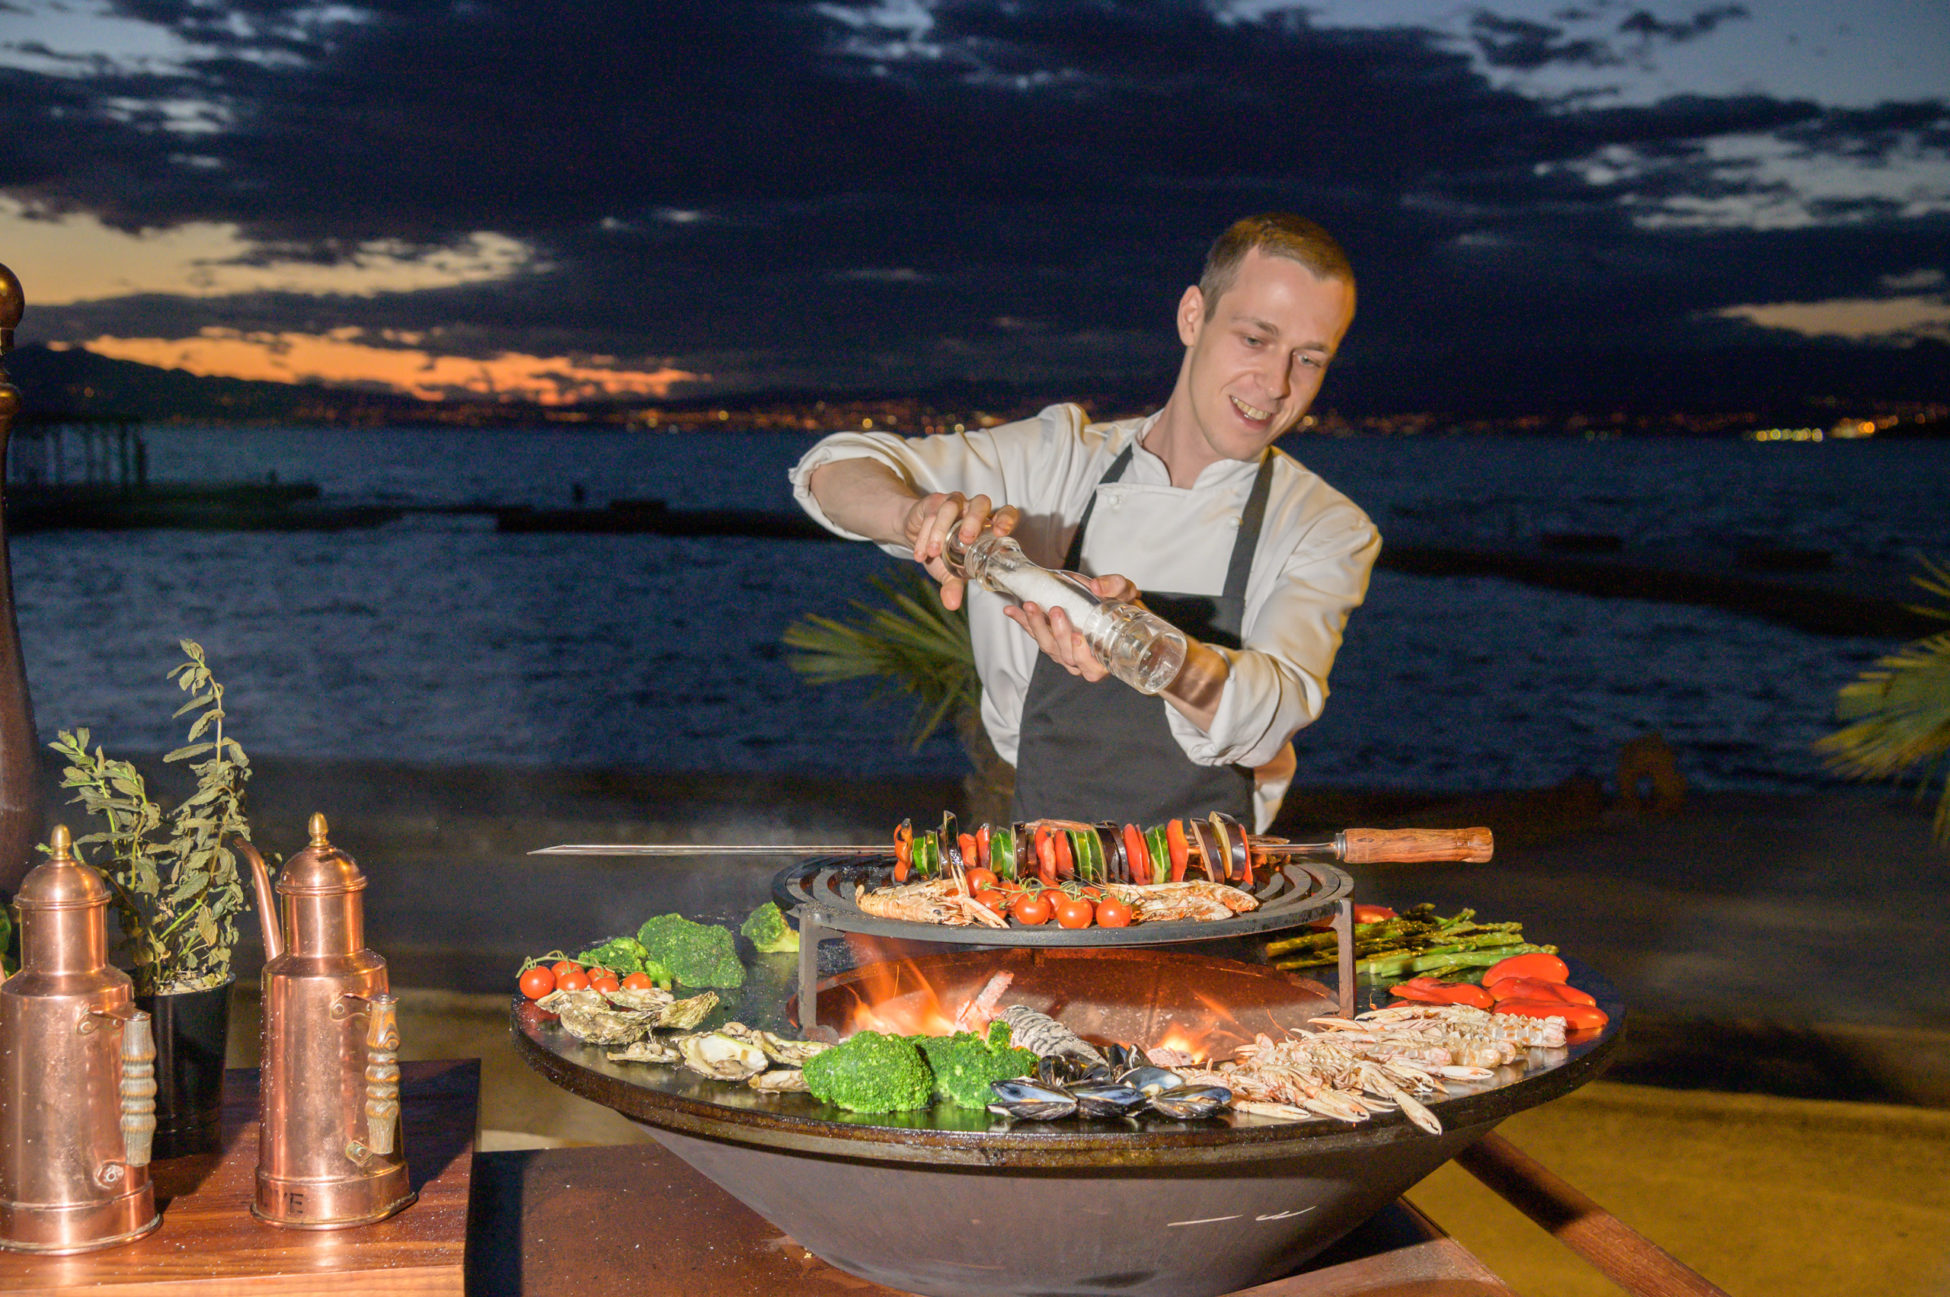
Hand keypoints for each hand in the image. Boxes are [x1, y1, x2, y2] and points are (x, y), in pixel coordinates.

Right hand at [903, 492, 1019, 610]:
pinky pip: (931, 514)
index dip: (1007, 518)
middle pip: (981, 503)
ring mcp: (954, 503)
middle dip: (974, 520)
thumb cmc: (943, 553)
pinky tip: (921, 554)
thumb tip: (951, 604)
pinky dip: (925, 535)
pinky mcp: (934, 502)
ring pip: (952, 506)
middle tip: (966, 540)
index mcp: (986, 525)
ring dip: (942, 530)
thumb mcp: (949, 571)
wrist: (916, 538)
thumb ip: (953, 586)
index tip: (1001, 531)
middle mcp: (973, 510)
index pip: (1005, 513)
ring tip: (934, 552)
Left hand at [1004, 574, 1140, 681]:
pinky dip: (1023, 622)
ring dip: (1036, 625)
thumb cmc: (1122, 606)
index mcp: (1104, 656)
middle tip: (1056, 610)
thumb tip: (1096, 586)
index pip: (1092, 667)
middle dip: (1057, 633)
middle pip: (1064, 655)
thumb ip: (1114, 587)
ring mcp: (1063, 651)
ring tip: (1030, 606)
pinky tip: (1012, 611)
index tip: (1078, 637)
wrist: (1110, 603)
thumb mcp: (1126, 593)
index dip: (1083, 656)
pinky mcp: (1050, 639)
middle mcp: (1082, 659)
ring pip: (1047, 645)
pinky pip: (1035, 634)